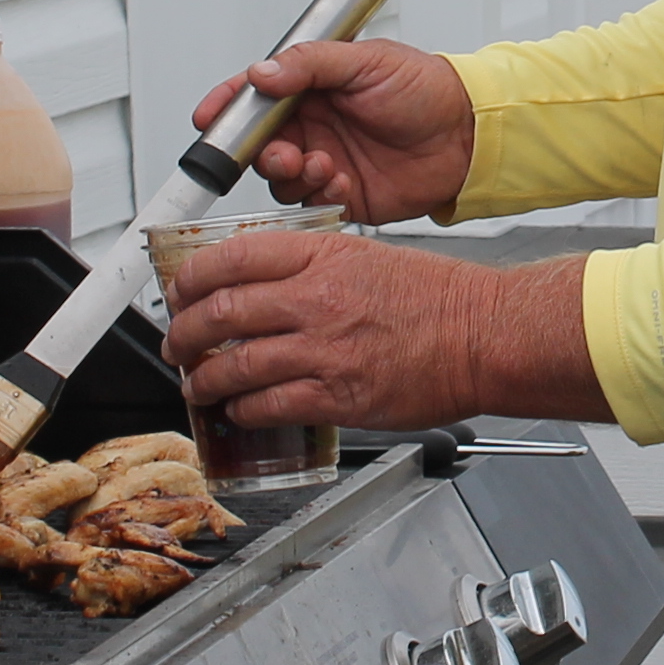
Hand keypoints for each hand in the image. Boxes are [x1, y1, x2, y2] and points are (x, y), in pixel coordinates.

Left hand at [159, 230, 605, 432]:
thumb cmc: (438, 298)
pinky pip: (269, 405)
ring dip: (205, 379)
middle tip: (178, 342)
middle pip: (221, 312)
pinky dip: (243, 410)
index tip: (182, 291)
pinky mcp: (338, 395)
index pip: (232, 257)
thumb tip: (261, 281)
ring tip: (198, 384)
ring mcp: (325, 349)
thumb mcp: (366, 255)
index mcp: (321, 256)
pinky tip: (240, 409)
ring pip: (236, 365)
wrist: (485, 336)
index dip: (193, 277)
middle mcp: (316, 299)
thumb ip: (311, 264)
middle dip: (185, 332)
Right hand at [189, 38, 475, 224]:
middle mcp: (312, 125)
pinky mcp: (340, 195)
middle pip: (258, 144)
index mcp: (311, 87)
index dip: (227, 107)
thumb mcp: (367, 61)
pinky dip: (317, 195)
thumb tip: (263, 72)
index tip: (209, 117)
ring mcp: (324, 161)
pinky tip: (341, 181)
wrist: (468, 135)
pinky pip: (308, 204)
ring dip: (292, 174)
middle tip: (283, 153)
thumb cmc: (427, 89)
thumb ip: (310, 64)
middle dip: (261, 153)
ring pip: (278, 179)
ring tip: (323, 164)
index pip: (254, 96)